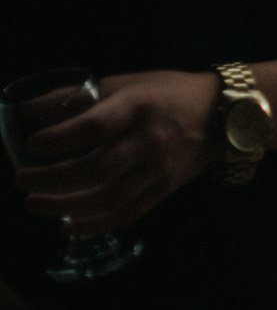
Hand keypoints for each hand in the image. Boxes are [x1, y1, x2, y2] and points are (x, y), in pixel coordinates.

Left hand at [14, 71, 220, 234]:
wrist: (221, 115)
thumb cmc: (166, 93)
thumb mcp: (123, 83)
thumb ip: (75, 98)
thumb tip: (28, 112)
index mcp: (137, 108)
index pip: (93, 128)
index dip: (58, 140)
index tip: (31, 145)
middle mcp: (150, 141)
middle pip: (96, 169)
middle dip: (52, 179)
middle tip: (22, 180)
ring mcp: (159, 170)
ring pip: (109, 198)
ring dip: (66, 206)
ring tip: (35, 204)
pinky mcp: (164, 190)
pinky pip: (127, 214)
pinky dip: (95, 224)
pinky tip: (69, 225)